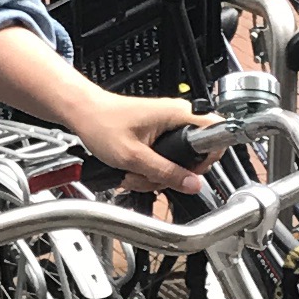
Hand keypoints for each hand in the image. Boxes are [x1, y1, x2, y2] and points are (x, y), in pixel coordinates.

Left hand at [69, 89, 205, 199]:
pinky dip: (148, 169)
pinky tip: (132, 168)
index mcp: (177, 114)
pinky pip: (163, 158)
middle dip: (171, 173)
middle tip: (150, 174)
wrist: (83, 114)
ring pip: (176, 161)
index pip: (216, 131)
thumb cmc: (102, 124)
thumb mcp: (134, 157)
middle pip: (193, 155)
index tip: (191, 172)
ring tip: (134, 170)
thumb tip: (193, 184)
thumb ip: (166, 172)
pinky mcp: (157, 134)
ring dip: (155, 174)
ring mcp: (166, 126)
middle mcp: (176, 117)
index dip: (208, 157)